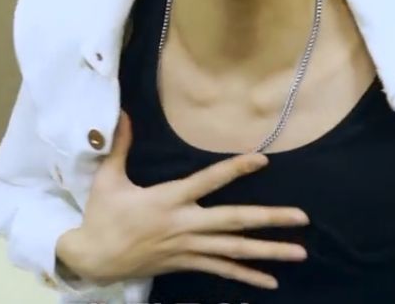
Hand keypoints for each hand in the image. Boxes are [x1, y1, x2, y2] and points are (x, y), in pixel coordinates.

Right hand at [57, 111, 308, 289]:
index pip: (207, 181)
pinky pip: (221, 270)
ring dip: (268, 252)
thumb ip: (120, 147)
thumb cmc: (101, 216)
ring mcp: (187, 248)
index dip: (234, 169)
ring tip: (299, 253)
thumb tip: (124, 113)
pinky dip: (246, 275)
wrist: (92, 259)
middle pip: (233, 221)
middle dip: (269, 219)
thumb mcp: (106, 179)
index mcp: (167, 200)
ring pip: (234, 250)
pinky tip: (271, 281)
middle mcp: (184, 225)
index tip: (262, 159)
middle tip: (302, 218)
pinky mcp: (186, 264)